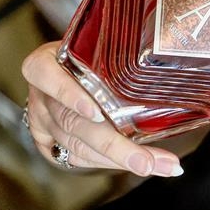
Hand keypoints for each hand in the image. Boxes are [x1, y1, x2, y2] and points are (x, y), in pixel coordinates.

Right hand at [21, 42, 183, 177]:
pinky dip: (110, 163)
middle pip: (72, 123)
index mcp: (45, 63)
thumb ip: (120, 48)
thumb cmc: (90, 54)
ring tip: (161, 165)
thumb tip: (169, 59)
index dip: (68, 94)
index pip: (45, 74)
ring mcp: (42, 121)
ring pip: (78, 147)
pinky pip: (77, 158)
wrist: (68, 68)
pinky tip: (141, 165)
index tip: (94, 112)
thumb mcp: (98, 44)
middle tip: (146, 161)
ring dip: (122, 159)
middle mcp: (41, 95)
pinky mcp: (47, 142)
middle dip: (114, 146)